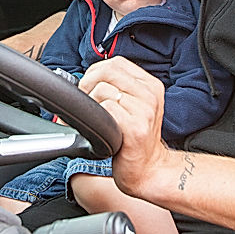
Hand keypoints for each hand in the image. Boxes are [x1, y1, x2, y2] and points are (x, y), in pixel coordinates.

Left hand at [79, 56, 172, 197]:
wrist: (148, 170)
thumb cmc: (134, 140)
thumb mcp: (134, 107)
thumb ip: (118, 89)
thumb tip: (83, 78)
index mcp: (151, 85)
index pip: (116, 63)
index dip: (95, 72)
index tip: (88, 87)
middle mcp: (150, 94)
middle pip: (107, 71)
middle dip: (87, 85)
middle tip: (84, 103)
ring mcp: (145, 110)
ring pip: (103, 90)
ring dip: (90, 105)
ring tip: (95, 121)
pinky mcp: (136, 128)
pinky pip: (106, 110)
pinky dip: (97, 120)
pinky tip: (103, 131)